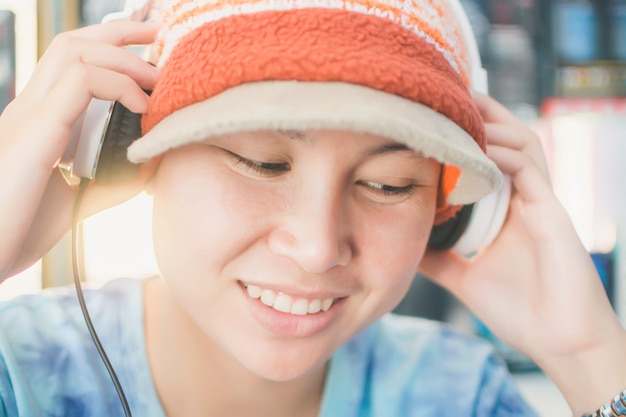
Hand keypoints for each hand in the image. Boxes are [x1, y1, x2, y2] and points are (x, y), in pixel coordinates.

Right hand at [0, 21, 158, 279]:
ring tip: (159, 77)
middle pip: (71, 43)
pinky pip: (81, 81)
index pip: (70, 64)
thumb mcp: (75, 199)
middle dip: (121, 31)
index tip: (150, 51)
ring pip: (74, 50)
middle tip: (161, 31)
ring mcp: (27, 115)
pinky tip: (142, 108)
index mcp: (37, 121)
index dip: (110, 47)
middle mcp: (29, 108)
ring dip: (125, 56)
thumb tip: (148, 168)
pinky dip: (119, 85)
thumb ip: (108, 180)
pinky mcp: (35, 130)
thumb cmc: (18, 230)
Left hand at [418, 92, 625, 412]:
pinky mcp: (552, 214)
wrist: (561, 343)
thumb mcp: (462, 276)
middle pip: (507, 138)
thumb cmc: (519, 310)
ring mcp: (541, 203)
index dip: (466, 132)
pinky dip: (503, 154)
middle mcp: (524, 198)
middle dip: (480, 112)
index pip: (488, 156)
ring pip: (522, 143)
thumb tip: (400, 239)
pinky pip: (530, 171)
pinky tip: (476, 147)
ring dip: (490, 125)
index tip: (433, 114)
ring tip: (457, 108)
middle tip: (446, 91)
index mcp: (506, 209)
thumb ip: (436, 256)